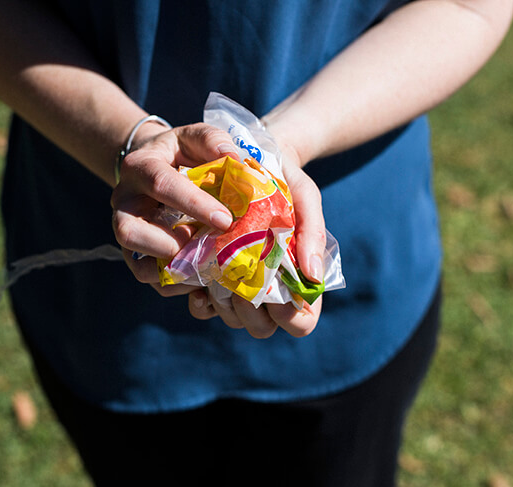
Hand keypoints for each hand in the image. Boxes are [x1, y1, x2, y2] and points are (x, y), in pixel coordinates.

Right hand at [112, 122, 238, 285]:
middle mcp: (124, 203)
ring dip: (175, 270)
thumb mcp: (194, 137)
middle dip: (170, 244)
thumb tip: (236, 161)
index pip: (160, 185)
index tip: (225, 219)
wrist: (155, 168)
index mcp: (140, 167)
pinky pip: (150, 279)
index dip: (193, 204)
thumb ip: (213, 141)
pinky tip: (203, 277)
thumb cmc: (180, 153)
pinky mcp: (136, 254)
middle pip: (129, 232)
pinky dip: (177, 284)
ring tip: (207, 264)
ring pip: (137, 264)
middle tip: (208, 246)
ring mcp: (127, 232)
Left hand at [188, 146, 326, 337]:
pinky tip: (199, 284)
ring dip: (225, 305)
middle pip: (262, 328)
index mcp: (298, 280)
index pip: (301, 323)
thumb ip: (314, 233)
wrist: (247, 159)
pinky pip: (204, 308)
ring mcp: (238, 288)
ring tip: (221, 274)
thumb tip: (312, 274)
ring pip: (233, 320)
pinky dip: (202, 302)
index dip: (291, 318)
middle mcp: (268, 290)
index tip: (278, 295)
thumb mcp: (305, 197)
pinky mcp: (210, 279)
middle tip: (242, 281)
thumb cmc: (285, 182)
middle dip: (251, 312)